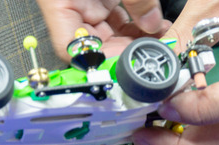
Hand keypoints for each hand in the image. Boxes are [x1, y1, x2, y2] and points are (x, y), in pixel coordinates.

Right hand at [36, 0, 171, 60]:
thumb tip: (152, 24)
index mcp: (58, 0)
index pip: (70, 47)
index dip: (99, 60)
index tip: (127, 64)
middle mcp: (69, 3)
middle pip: (92, 43)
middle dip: (124, 51)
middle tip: (152, 53)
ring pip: (107, 32)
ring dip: (134, 40)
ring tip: (161, 39)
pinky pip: (115, 15)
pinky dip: (135, 23)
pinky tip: (156, 25)